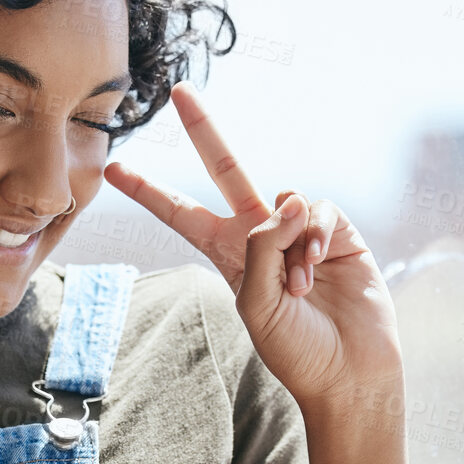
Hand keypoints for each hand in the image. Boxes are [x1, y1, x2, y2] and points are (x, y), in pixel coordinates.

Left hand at [104, 81, 402, 409]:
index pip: (181, 215)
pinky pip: (319, 210)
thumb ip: (261, 246)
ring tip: (300, 285)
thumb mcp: (255, 302)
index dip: (150, 192)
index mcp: (228, 256)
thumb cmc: (296, 349)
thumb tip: (288, 197)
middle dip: (205, 132)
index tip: (115, 168)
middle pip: (227, 171)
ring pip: (284, 199)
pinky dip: (317, 233)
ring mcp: (299, 231)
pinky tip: (319, 264)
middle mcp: (260, 236)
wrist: (348, 371)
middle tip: (180, 92)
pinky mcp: (338, 233)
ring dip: (290, 242)